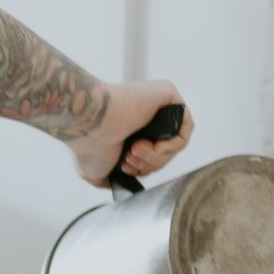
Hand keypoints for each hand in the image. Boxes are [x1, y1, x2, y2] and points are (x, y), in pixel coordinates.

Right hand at [68, 80, 193, 187]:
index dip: (143, 167)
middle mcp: (143, 114)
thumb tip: (125, 179)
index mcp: (128, 128)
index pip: (150, 154)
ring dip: (156, 157)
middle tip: (128, 159)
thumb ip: (113, 176)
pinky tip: (153, 146)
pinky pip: (185, 128)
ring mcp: (156, 103)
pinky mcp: (168, 94)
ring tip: (134, 151)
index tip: (125, 169)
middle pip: (164, 152)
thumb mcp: (96, 171)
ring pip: (174, 143)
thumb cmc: (88, 144)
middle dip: (148, 164)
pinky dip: (172, 145)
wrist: (89, 123)